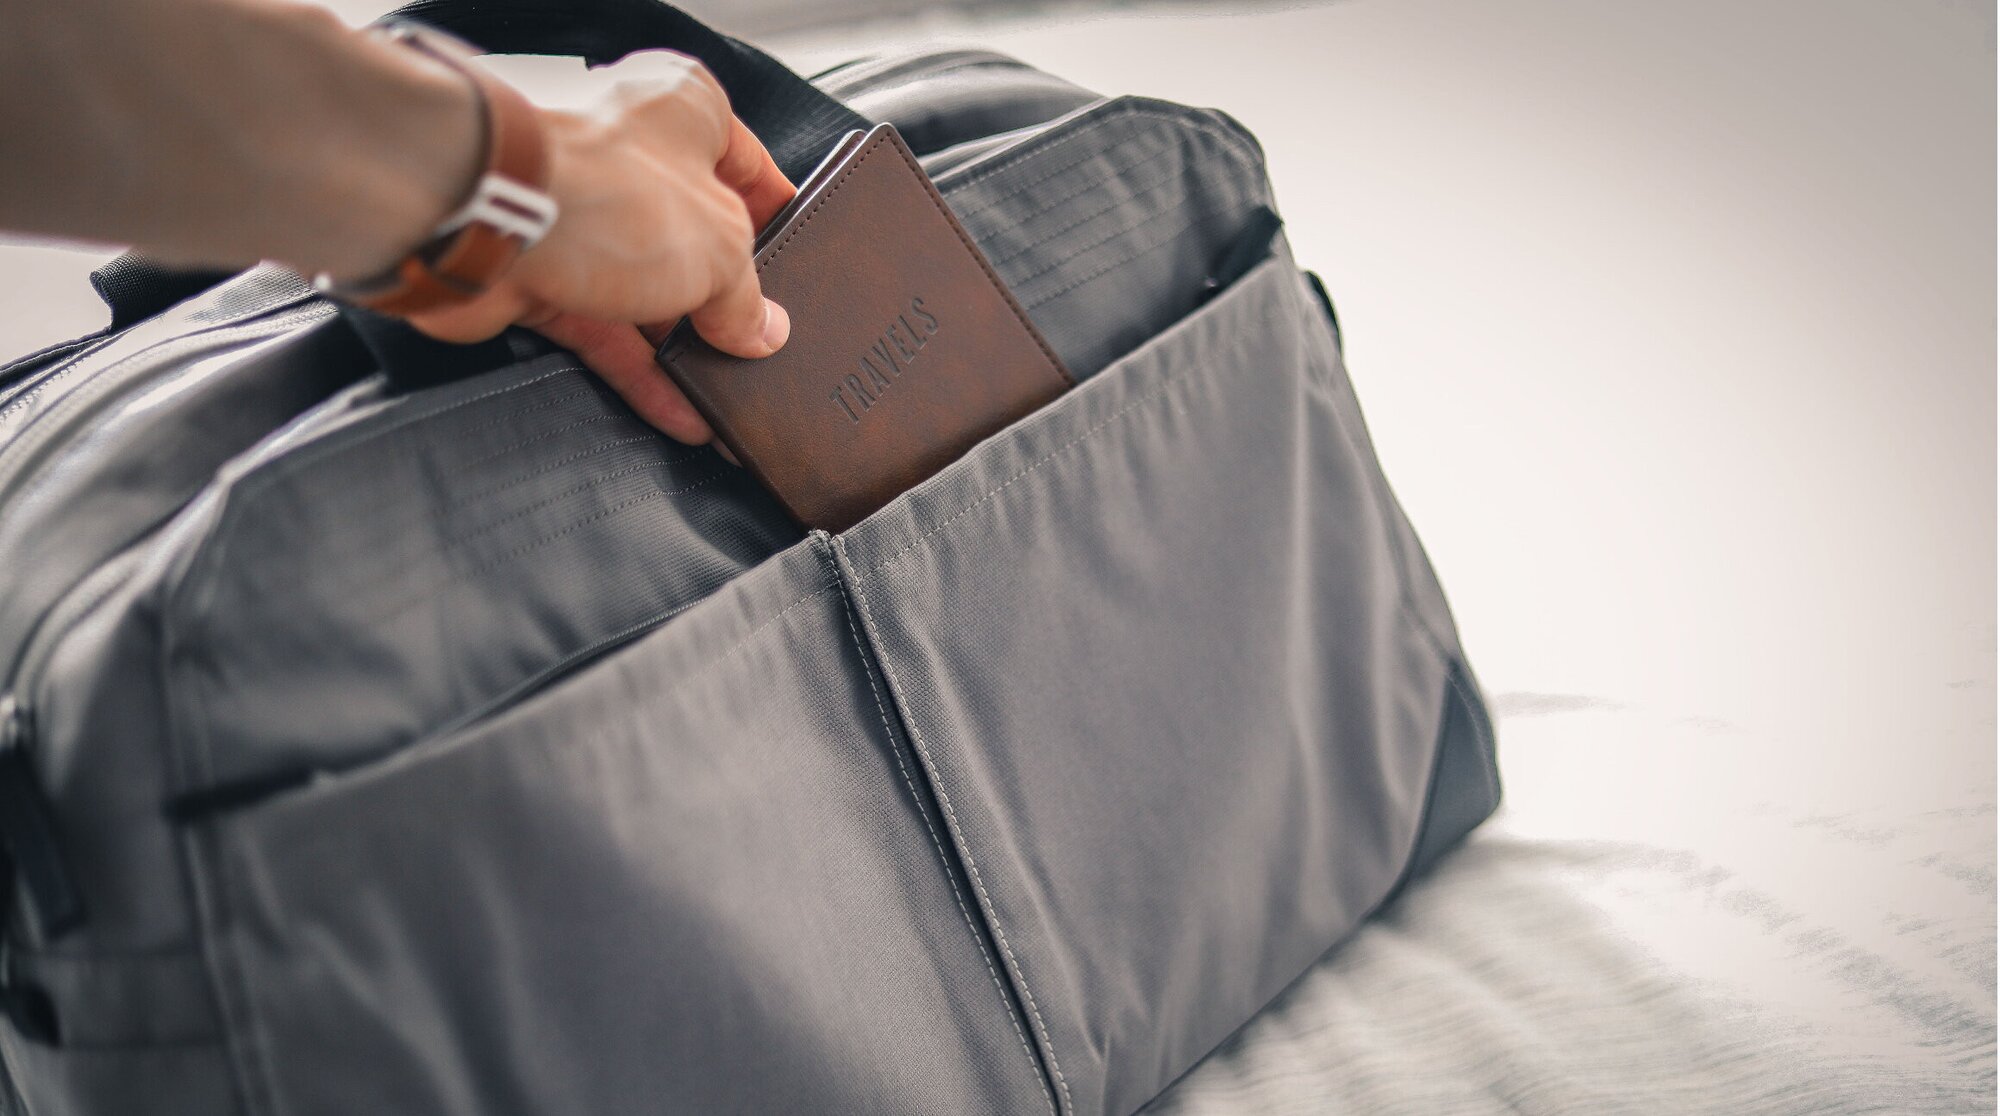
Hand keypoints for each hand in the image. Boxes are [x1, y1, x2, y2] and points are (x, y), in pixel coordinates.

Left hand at [400, 51, 794, 445]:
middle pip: (698, 236)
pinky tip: (681, 416)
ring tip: (730, 398)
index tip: (800, 271)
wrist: (480, 218)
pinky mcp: (543, 273)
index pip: (749, 166)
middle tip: (764, 346)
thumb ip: (746, 296)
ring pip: (649, 292)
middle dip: (728, 299)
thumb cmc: (601, 193)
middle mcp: (631, 155)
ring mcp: (584, 217)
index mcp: (685, 112)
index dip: (778, 222)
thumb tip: (762, 330)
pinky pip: (606, 333)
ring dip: (685, 350)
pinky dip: (642, 375)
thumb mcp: (719, 250)